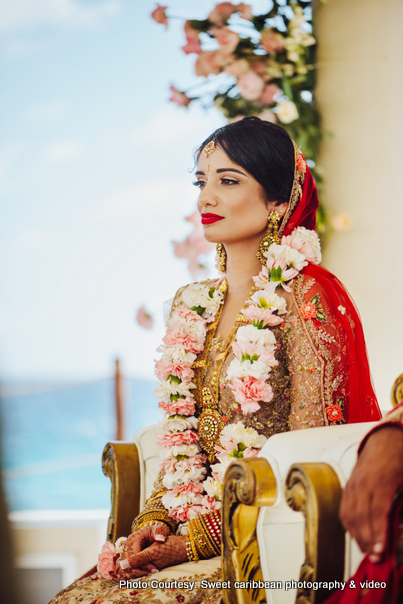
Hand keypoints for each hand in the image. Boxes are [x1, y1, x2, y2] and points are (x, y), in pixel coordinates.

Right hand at [115, 524, 169, 578]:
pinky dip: (128, 575)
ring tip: (145, 578)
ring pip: (123, 567)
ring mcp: (124, 551)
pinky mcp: (125, 557)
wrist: (152, 534)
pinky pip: (121, 569)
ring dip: (133, 574)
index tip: (154, 569)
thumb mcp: (160, 530)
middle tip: (151, 575)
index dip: (143, 564)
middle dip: (139, 571)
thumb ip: (161, 533)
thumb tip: (159, 539)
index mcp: (134, 538)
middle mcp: (126, 545)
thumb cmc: (157, 532)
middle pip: (127, 562)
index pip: (134, 554)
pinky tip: (138, 579)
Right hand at [339, 425, 402, 562]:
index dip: (378, 533)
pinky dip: (349, 526)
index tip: (381, 550)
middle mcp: (362, 483)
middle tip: (376, 558)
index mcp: (380, 480)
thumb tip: (399, 524)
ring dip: (357, 536)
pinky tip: (358, 536)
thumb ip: (401, 503)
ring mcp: (352, 484)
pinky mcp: (347, 486)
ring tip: (368, 551)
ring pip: (349, 515)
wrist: (384, 440)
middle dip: (367, 540)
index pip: (377, 511)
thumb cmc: (398, 459)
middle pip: (360, 516)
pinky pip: (344, 509)